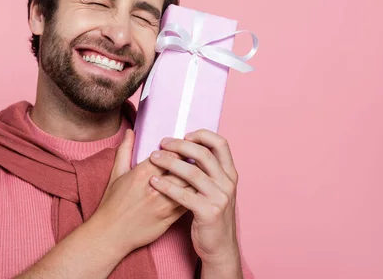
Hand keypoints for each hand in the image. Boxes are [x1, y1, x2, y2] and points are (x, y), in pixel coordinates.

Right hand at [90, 129, 188, 254]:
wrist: (110, 234)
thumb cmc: (112, 204)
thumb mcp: (116, 174)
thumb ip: (124, 150)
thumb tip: (130, 132)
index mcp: (141, 174)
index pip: (169, 155)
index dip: (179, 149)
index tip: (184, 147)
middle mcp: (154, 188)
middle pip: (183, 169)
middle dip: (192, 162)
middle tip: (198, 157)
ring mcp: (163, 204)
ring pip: (189, 186)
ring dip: (197, 178)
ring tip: (201, 173)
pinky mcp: (169, 219)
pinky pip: (188, 204)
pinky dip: (195, 195)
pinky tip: (198, 191)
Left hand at [148, 129, 240, 265]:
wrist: (219, 246)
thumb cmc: (210, 213)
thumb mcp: (214, 188)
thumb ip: (206, 169)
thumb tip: (187, 145)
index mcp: (229, 173)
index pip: (221, 143)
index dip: (202, 135)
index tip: (184, 134)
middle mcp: (228, 182)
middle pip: (204, 154)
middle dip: (180, 145)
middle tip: (162, 143)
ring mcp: (220, 198)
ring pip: (192, 172)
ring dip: (170, 162)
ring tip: (153, 157)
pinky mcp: (208, 212)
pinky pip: (184, 195)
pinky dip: (167, 186)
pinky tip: (153, 181)